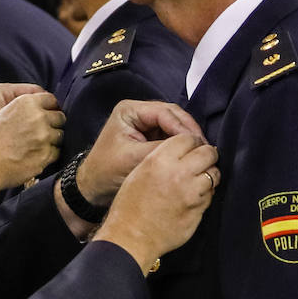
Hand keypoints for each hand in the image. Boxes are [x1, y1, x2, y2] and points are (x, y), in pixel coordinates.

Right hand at [0, 92, 64, 192]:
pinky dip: (48, 154)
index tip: (49, 114)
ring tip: (35, 145)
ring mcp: (44, 137)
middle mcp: (38, 118)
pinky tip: (35, 155)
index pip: (51, 100)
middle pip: (60, 117)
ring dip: (51, 140)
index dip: (50, 108)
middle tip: (42, 131)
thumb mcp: (3, 112)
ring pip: (59, 136)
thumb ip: (25, 107)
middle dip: (53, 124)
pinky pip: (56, 153)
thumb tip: (44, 109)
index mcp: (27, 103)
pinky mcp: (46, 155)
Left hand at [79, 99, 205, 206]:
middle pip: (173, 115)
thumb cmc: (106, 172)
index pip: (165, 112)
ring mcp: (145, 124)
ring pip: (175, 125)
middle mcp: (138, 112)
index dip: (183, 127)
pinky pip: (171, 136)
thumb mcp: (133, 159)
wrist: (92, 188)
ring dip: (188, 138)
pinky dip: (182, 145)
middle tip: (205, 147)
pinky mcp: (149, 137)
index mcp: (130, 110)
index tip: (197, 144)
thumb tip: (190, 148)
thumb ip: (160, 150)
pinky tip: (191, 155)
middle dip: (189, 131)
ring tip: (202, 152)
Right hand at [94, 135, 217, 271]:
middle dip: (207, 155)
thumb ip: (162, 158)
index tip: (191, 148)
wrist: (130, 238)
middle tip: (202, 161)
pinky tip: (193, 198)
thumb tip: (186, 151)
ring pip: (214, 174)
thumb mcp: (139, 172)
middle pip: (208, 153)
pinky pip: (210, 196)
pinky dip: (205, 195)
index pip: (189, 138)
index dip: (192, 142)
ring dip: (209, 175)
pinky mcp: (198, 211)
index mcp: (160, 160)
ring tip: (198, 181)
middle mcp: (178, 174)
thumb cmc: (130, 206)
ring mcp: (191, 194)